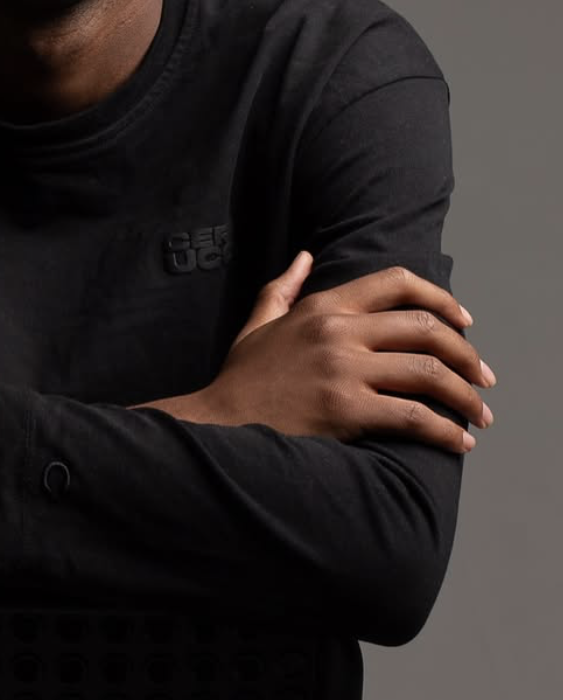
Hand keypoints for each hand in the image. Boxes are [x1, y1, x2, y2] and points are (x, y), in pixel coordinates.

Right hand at [202, 252, 494, 452]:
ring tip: (479, 415)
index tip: (465, 323)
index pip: (398, 283)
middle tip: (483, 379)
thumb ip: (283, 288)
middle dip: (466, 356)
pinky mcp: (345, 411)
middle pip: (426, 329)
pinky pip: (413, 416)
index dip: (441, 299)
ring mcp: (342, 371)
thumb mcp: (257, 323)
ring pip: (428, 372)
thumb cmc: (240, 380)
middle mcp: (338, 332)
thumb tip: (304, 257)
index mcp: (324, 307)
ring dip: (465, 396)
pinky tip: (458, 442)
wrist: (216, 424)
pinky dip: (445, 430)